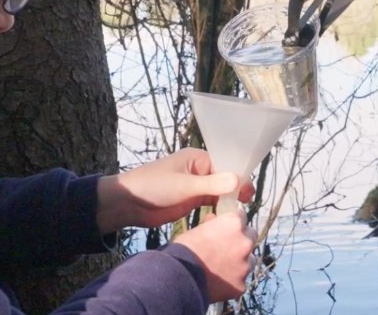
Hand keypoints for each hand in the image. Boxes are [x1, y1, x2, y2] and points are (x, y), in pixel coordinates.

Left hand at [96, 148, 254, 232]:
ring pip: (220, 192)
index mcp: (197, 158)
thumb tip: (238, 180)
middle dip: (236, 190)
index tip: (249, 193)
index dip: (238, 176)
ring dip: (229, 201)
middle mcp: (199, 170)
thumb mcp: (183, 185)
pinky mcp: (191, 201)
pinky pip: (211, 202)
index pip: (225, 164)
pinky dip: (219, 208)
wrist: (129, 203)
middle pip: (225, 178)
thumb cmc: (153, 186)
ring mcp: (195, 186)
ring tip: (238, 213)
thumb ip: (210, 184)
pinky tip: (226, 218)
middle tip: (245, 205)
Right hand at [173, 210, 256, 302]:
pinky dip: (232, 279)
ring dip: (239, 260)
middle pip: (251, 236)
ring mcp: (245, 265)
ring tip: (222, 266)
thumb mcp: (196, 229)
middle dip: (241, 239)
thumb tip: (214, 220)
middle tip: (227, 245)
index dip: (234, 220)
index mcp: (233, 224)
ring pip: (249, 259)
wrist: (181, 277)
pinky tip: (218, 280)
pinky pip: (240, 279)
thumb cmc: (185, 248)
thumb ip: (211, 224)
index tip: (228, 225)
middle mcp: (244, 242)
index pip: (242, 216)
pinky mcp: (241, 285)